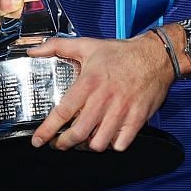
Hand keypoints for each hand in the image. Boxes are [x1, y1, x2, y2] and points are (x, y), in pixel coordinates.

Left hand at [26, 34, 171, 151]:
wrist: (156, 55)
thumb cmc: (121, 53)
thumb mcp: (87, 45)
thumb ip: (57, 46)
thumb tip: (33, 50)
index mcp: (89, 83)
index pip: (62, 113)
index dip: (47, 131)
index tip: (38, 140)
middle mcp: (104, 100)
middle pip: (78, 134)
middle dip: (64, 144)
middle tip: (60, 143)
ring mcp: (122, 111)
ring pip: (99, 143)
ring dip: (88, 145)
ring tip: (85, 140)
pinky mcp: (137, 118)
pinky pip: (121, 144)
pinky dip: (112, 145)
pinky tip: (108, 137)